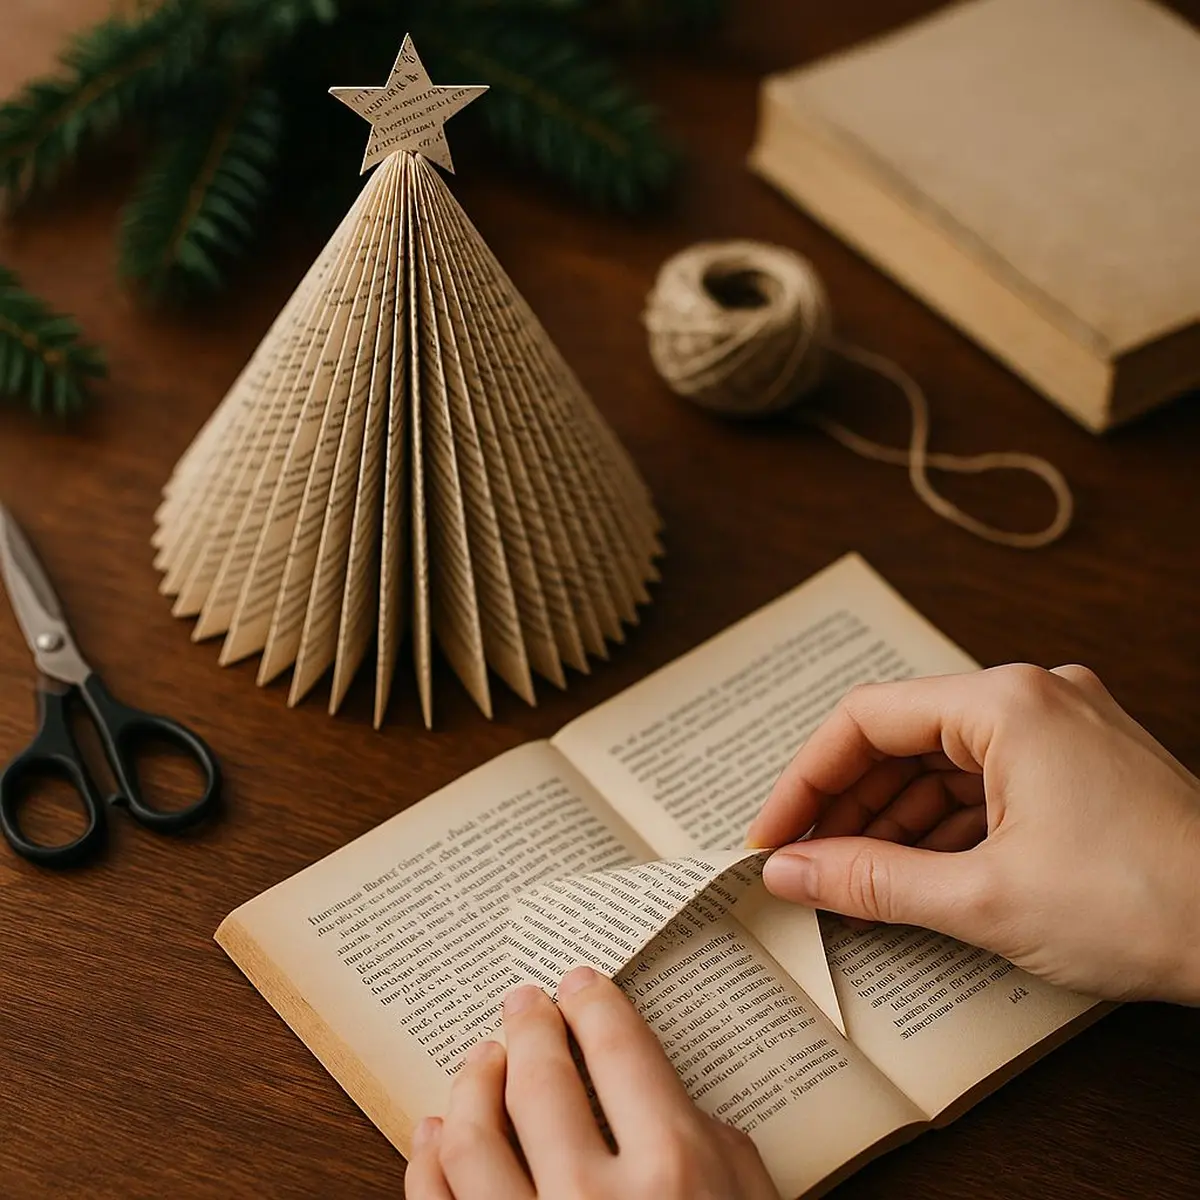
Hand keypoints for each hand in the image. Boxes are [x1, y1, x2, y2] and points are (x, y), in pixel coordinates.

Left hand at [406, 966, 778, 1199]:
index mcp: (676, 1171)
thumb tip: (670, 1100)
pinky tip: (433, 1134)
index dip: (594, 1003)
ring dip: (471, 1083)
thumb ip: (720, 1149)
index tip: (580, 984)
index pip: (618, 1048)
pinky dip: (426, 1162)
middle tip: (524, 1004)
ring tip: (482, 1059)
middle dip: (528, 1026)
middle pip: (541, 1076)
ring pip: (472, 1136)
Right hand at [747, 665, 1199, 1003]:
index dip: (804, 780)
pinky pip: (986, 782)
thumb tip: (790, 871)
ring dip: (893, 819)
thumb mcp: (984, 899)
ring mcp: (1061, 727)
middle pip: (902, 738)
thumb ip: (870, 880)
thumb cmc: (1147, 905)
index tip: (771, 835)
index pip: (865, 719)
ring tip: (854, 878)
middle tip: (806, 864)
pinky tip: (917, 871)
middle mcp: (1032, 697)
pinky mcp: (1081, 765)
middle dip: (847, 805)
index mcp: (1005, 702)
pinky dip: (944, 824)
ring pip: (943, 763)